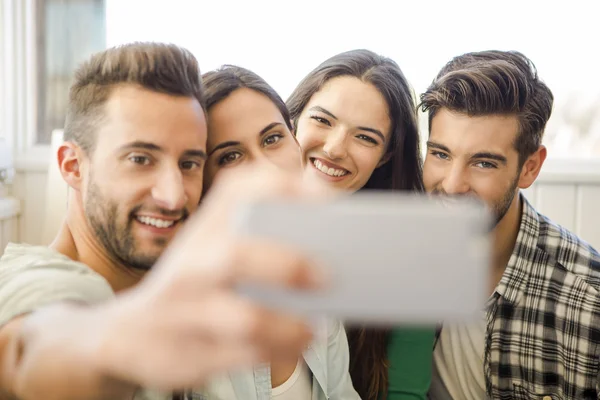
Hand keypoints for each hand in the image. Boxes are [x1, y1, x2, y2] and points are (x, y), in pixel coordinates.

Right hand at [93, 166, 330, 390]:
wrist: (129, 335)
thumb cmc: (192, 285)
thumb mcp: (209, 249)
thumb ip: (257, 239)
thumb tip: (327, 252)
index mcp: (202, 229)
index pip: (237, 190)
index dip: (282, 187)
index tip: (324, 199)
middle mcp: (191, 265)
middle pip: (237, 257)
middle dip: (288, 265)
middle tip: (327, 276)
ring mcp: (188, 311)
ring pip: (246, 320)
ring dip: (290, 326)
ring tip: (316, 327)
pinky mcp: (192, 353)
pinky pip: (246, 356)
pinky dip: (280, 350)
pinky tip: (299, 343)